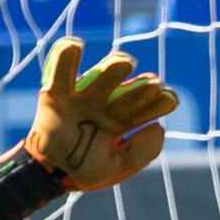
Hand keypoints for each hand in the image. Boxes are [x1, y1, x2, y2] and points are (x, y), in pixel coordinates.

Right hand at [22, 40, 179, 192]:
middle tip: (154, 84)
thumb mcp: (116, 167)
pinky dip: (65, 59)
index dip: (159, 103)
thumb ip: (140, 152)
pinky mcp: (56, 94)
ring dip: (112, 69)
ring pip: (99, 78)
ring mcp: (82, 97)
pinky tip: (74, 45)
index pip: (145, 108)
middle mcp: (105, 104)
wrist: (50, 174)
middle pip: (127, 92)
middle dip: (140, 89)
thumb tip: (159, 128)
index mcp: (122, 120)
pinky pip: (60, 74)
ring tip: (125, 63)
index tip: (170, 99)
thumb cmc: (83, 168)